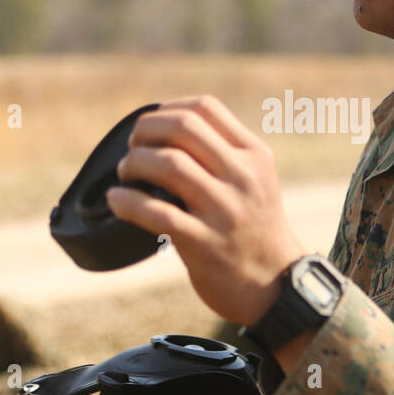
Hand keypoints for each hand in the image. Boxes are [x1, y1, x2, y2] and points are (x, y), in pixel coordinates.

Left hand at [105, 96, 306, 324]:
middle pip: (183, 127)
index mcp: (253, 156)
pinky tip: (116, 200)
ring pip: (169, 165)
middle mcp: (242, 178)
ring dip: (134, 163)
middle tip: (132, 149)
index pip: (205, 108)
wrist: (277, 286)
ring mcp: (225, 211)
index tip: (151, 127)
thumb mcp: (255, 181)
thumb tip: (164, 133)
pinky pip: (158, 214)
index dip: (167, 109)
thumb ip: (223, 155)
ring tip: (126, 175)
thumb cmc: (255, 230)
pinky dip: (128, 202)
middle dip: (145, 131)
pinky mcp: (206, 245)